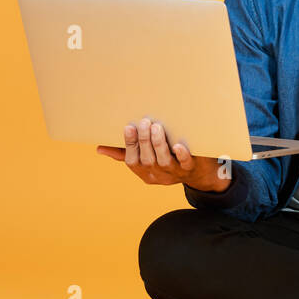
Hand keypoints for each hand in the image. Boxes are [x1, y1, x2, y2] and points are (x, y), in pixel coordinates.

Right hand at [96, 118, 231, 192]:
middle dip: (144, 141)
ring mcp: (175, 173)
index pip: (132, 161)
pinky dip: (182, 155)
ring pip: (164, 162)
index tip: (129, 127)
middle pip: (147, 160)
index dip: (129, 145)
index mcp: (144, 172)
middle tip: (144, 122)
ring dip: (159, 144)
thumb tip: (99, 148)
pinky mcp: (191, 168)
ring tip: (157, 127)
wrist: (199, 173)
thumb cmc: (167, 160)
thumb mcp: (146, 159)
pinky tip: (179, 145)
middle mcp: (158, 175)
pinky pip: (186, 164)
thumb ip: (124, 153)